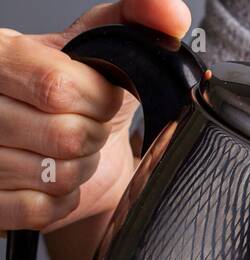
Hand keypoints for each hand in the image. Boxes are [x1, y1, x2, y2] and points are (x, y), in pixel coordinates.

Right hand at [0, 0, 190, 234]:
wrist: (54, 147)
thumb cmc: (70, 94)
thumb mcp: (96, 49)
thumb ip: (135, 22)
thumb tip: (169, 13)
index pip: (56, 86)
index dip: (98, 100)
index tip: (102, 99)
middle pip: (64, 136)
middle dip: (94, 136)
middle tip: (87, 126)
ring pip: (55, 176)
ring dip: (79, 170)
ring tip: (68, 150)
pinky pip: (40, 210)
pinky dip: (61, 199)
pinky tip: (53, 177)